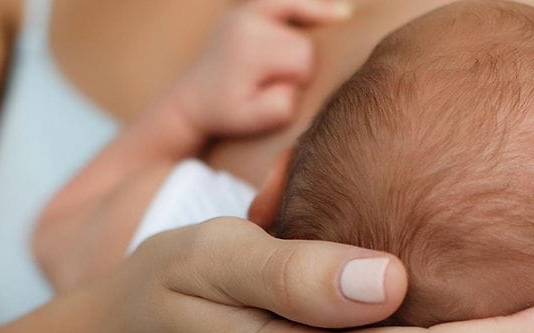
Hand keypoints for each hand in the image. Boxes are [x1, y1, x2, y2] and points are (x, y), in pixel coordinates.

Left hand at [173, 0, 351, 135]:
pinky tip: (343, 13)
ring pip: (300, 24)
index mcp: (250, 50)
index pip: (303, 59)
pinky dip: (309, 8)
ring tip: (312, 53)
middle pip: (303, 41)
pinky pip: (285, 2)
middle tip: (270, 83)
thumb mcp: (253, 121)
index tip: (276, 92)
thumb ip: (280, 106)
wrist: (190, 101)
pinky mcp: (244, 10)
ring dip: (300, 43)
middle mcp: (246, 23)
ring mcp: (243, 13)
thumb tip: (295, 83)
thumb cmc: (226, 114)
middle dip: (297, 64)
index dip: (299, 79)